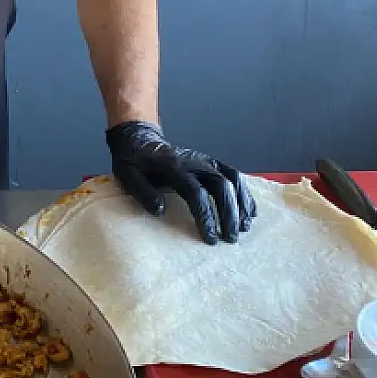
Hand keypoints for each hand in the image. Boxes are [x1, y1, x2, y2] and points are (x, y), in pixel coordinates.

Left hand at [106, 121, 255, 244]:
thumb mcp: (127, 176)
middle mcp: (194, 161)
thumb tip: (161, 211)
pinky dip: (244, 193)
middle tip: (230, 238)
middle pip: (220, 185)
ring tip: (244, 228)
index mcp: (172, 166)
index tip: (209, 238)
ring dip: (241, 203)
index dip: (205, 216)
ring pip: (231, 179)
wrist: (139, 139)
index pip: (195, 192)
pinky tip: (250, 211)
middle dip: (229, 213)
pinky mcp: (210, 162)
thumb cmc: (133, 162)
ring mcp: (204, 160)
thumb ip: (143, 192)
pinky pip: (233, 175)